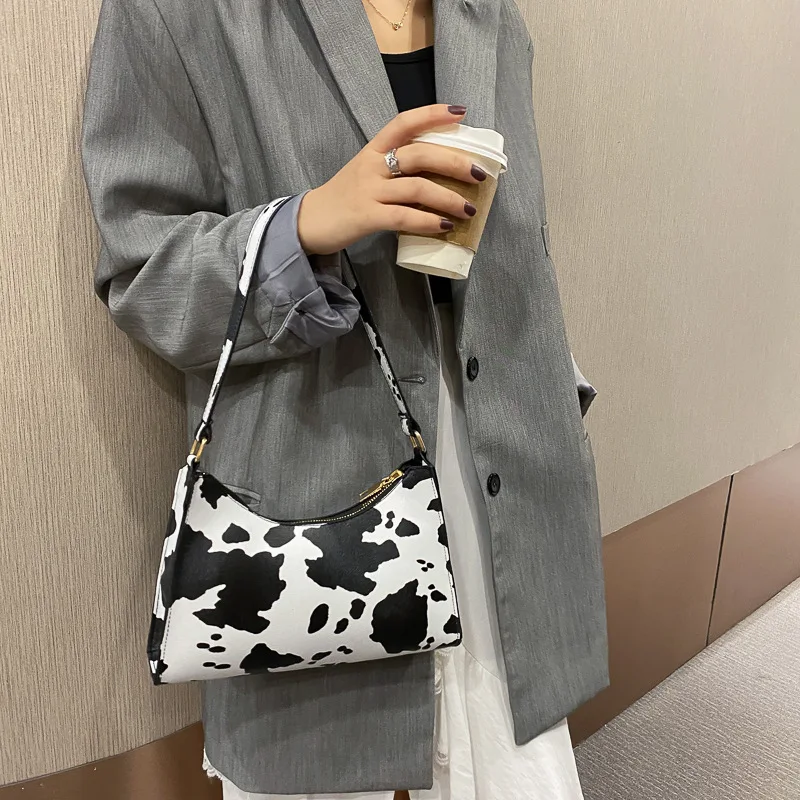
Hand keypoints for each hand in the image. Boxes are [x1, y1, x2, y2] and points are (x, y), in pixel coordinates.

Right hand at [297, 104, 486, 255]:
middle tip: (479, 174)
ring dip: (448, 198)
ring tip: (469, 209)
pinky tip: (444, 226)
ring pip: (417, 188)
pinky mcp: (366, 217)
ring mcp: (369, 191)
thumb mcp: (367, 173)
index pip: (404, 123)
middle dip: (454, 163)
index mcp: (373, 150)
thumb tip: (438, 175)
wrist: (309, 222)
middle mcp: (372, 165)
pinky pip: (404, 217)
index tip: (460, 112)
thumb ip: (395, 169)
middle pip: (419, 155)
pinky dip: (428, 222)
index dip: (432, 114)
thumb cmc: (344, 198)